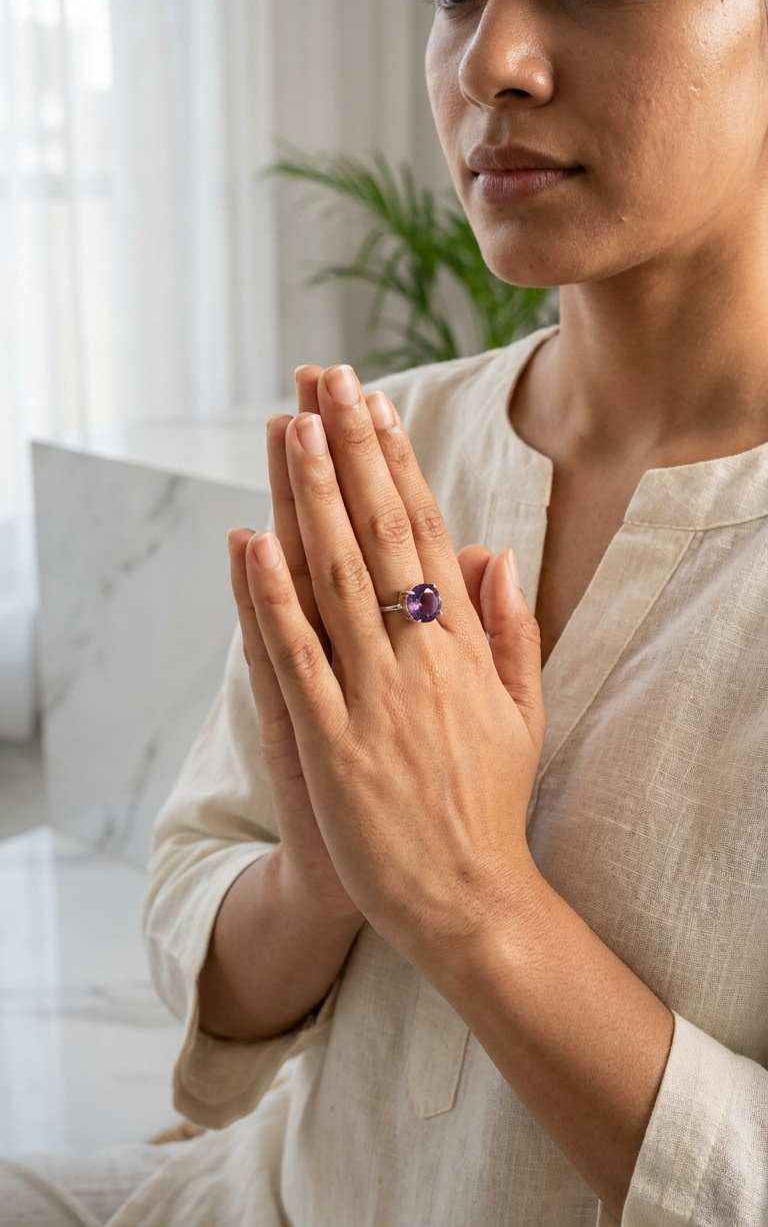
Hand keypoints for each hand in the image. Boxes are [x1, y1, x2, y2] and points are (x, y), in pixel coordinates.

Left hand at [242, 364, 545, 971]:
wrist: (468, 899)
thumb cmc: (490, 803)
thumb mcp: (523, 709)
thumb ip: (510, 627)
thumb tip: (494, 550)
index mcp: (463, 644)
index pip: (425, 532)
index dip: (394, 465)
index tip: (372, 406)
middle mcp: (419, 656)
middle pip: (378, 534)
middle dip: (348, 451)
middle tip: (325, 380)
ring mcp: (373, 696)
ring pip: (335, 578)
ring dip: (308, 499)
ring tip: (289, 427)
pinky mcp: (331, 741)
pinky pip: (296, 657)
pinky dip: (272, 599)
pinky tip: (251, 543)